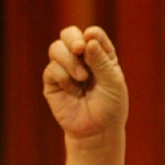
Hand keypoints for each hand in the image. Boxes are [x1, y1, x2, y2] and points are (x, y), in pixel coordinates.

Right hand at [43, 25, 128, 142]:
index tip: (91, 40)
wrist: (98, 131)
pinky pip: (51, 69)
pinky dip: (63, 77)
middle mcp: (81, 59)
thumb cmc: (111, 106)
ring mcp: (65, 69)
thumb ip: (101, 61)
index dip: (92, 34)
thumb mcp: (113, 82)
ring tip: (82, 77)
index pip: (93, 35)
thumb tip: (87, 40)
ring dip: (69, 60)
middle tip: (79, 48)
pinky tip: (74, 91)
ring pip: (56, 48)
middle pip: (69, 34)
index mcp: (100, 56)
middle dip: (72, 38)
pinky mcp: (53, 82)